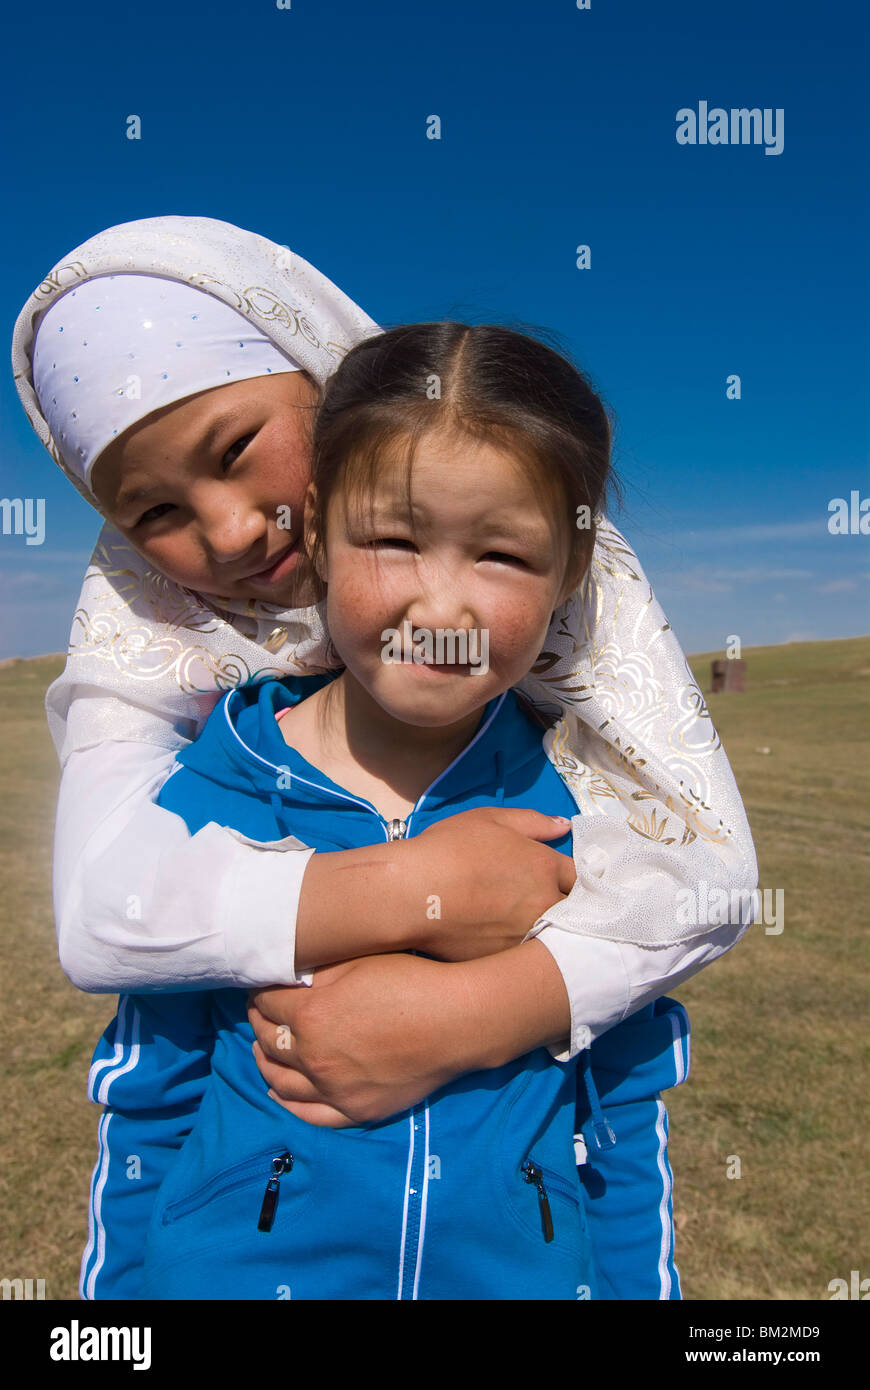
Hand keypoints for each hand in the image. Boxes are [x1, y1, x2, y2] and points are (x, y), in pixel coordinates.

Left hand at [248, 953, 472, 1126]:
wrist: (456, 1021)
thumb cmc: (410, 982)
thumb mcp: (357, 963)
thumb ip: (315, 972)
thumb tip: (287, 977)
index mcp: (311, 1016)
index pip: (267, 1004)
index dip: (259, 993)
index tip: (259, 987)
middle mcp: (315, 1058)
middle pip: (271, 1042)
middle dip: (258, 1023)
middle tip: (257, 1012)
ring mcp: (335, 1090)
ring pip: (282, 1082)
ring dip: (265, 1063)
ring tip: (261, 1049)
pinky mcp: (357, 1110)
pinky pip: (311, 1114)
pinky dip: (288, 1103)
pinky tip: (278, 1092)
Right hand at [407, 807, 576, 959]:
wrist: (412, 893)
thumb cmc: (448, 849)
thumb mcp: (490, 820)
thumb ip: (533, 822)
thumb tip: (563, 826)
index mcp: (544, 866)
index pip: (579, 877)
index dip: (572, 879)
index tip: (563, 881)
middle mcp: (544, 903)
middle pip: (575, 911)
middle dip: (568, 907)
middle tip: (550, 905)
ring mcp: (528, 935)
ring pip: (555, 937)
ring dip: (550, 931)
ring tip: (526, 926)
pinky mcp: (508, 960)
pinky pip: (527, 956)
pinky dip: (524, 950)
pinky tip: (508, 942)